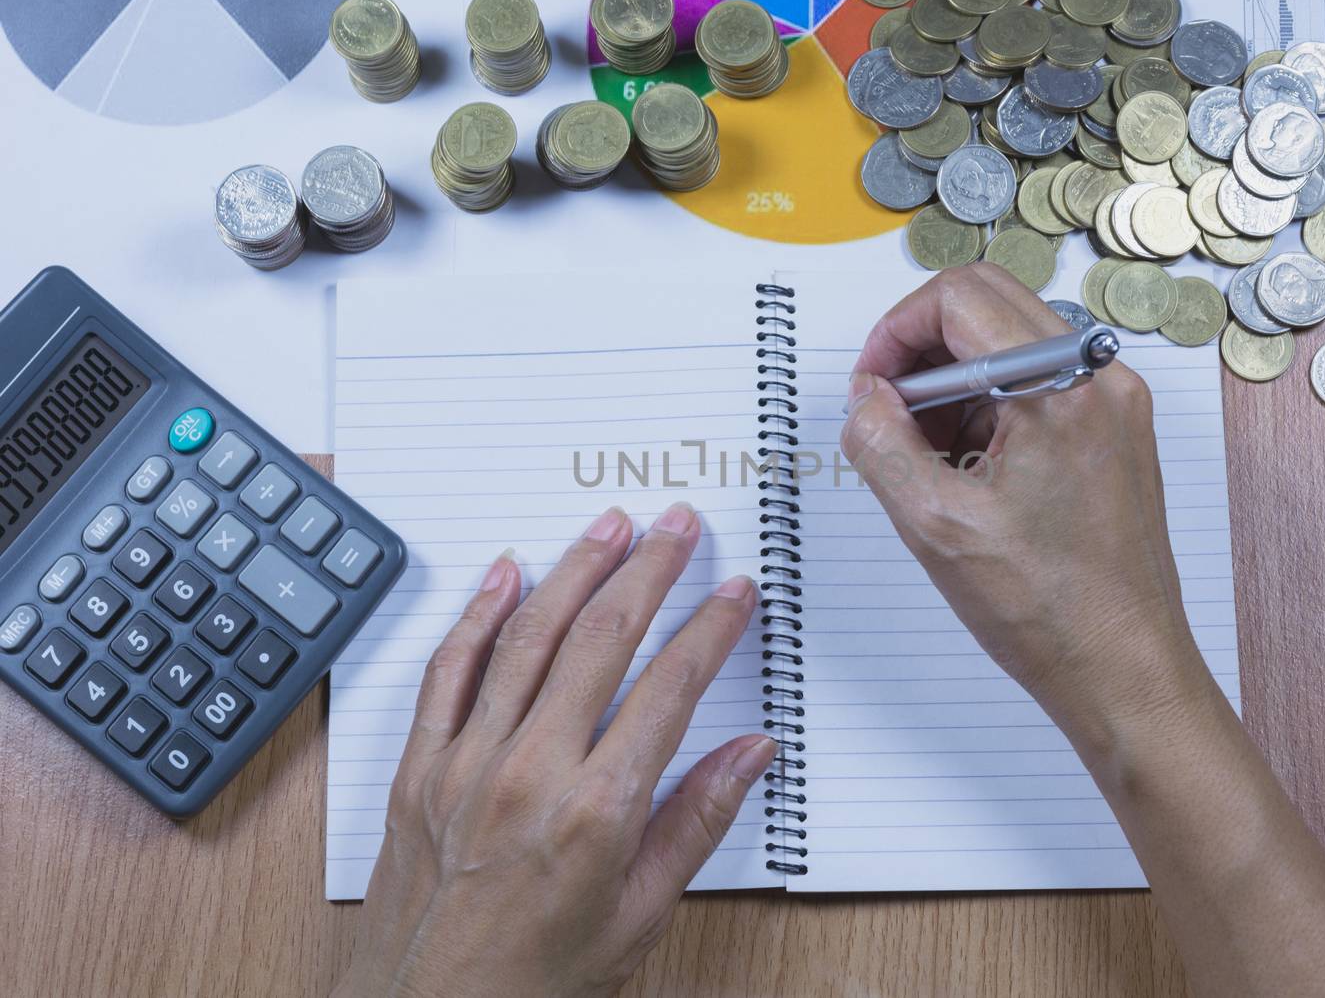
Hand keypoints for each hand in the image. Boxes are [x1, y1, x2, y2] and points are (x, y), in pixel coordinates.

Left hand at [336, 504, 776, 997]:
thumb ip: (696, 822)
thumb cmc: (538, 980)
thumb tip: (752, 753)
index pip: (669, 690)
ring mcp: (466, 764)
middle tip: (679, 524)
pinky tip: (504, 574)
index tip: (736, 593)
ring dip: (574, 571)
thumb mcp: (640, 914)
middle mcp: (529, 772)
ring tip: (609, 526)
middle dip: (649, 570)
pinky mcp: (419, 769)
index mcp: (596, 812)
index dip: (710, 631)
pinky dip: (477, 615)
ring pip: (527, 638)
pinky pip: (448, 671)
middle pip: (601, 640)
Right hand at [839, 265, 1207, 752]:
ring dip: (953, 383)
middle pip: (988, 305)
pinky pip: (1037, 384)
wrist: (1124, 669)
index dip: (896, 332)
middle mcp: (1099, 379)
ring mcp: (1112, 404)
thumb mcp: (935, 526)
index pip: (959, 297)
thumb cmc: (1051, 613)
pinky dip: (988, 408)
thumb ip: (882, 444)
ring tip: (928, 459)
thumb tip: (864, 398)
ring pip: (1010, 343)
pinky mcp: (1112, 431)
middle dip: (922, 352)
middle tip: (888, 413)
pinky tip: (966, 473)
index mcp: (1061, 388)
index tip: (871, 385)